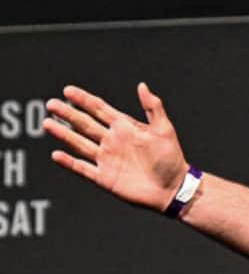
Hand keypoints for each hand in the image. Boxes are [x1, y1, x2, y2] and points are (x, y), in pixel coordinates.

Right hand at [44, 83, 189, 211]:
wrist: (174, 188)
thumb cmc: (172, 158)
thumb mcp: (164, 130)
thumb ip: (153, 107)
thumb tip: (143, 86)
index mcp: (124, 128)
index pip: (99, 109)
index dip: (84, 100)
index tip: (68, 90)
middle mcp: (112, 141)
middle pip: (84, 124)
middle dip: (68, 113)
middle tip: (51, 104)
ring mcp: (107, 159)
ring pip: (79, 143)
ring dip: (64, 134)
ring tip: (48, 123)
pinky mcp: (105, 177)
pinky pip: (83, 168)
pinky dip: (69, 162)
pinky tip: (56, 154)